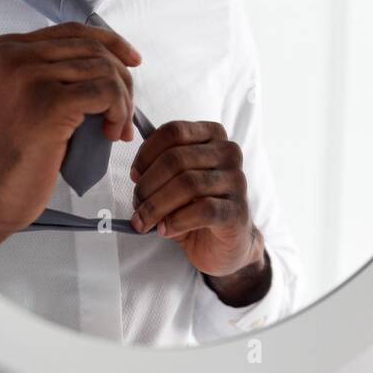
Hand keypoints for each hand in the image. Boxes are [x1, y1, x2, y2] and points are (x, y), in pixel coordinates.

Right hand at [0, 21, 140, 268]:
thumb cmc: (6, 155)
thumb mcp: (22, 97)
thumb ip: (53, 72)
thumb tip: (112, 61)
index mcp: (5, 49)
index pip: (74, 31)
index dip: (111, 44)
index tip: (132, 61)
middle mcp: (13, 56)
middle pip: (94, 50)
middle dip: (121, 81)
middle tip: (123, 116)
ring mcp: (28, 78)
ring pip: (104, 71)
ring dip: (122, 103)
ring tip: (114, 130)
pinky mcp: (48, 104)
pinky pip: (106, 93)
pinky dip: (118, 112)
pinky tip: (110, 133)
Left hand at [129, 121, 265, 294]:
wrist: (224, 241)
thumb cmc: (196, 204)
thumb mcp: (178, 178)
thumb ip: (161, 166)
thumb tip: (137, 173)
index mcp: (213, 135)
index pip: (174, 131)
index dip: (147, 153)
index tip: (135, 175)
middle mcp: (229, 152)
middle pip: (177, 158)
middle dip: (148, 185)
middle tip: (136, 205)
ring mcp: (236, 181)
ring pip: (188, 184)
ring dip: (157, 206)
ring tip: (144, 221)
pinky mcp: (237, 210)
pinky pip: (203, 210)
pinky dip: (176, 221)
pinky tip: (165, 230)